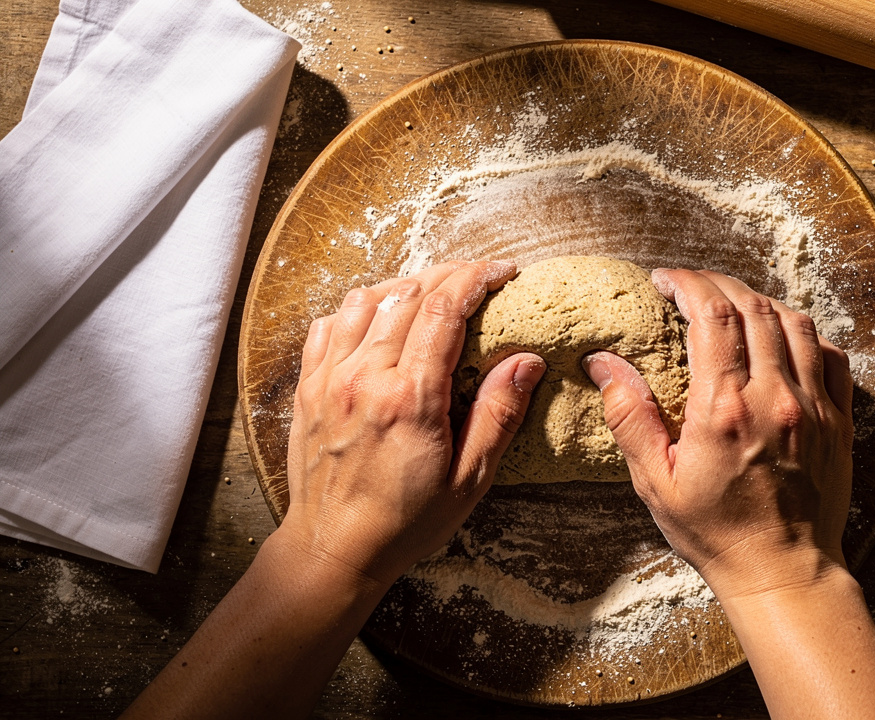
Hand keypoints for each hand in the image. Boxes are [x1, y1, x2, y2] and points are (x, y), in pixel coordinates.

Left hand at [281, 260, 545, 586]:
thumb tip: (526, 360)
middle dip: (450, 275)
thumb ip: (498, 415)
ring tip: (433, 293)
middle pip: (409, 294)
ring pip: (366, 299)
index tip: (500, 273)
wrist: (334, 549)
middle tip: (477, 277)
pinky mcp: (308, 387)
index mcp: (410, 400)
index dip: (476, 279)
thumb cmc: (406, 522)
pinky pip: (329, 323)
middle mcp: (364, 379)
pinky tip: (381, 319)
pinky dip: (359, 309)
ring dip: (405, 286)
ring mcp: (329, 379)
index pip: (445, 310)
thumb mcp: (470, 480)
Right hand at [582, 268, 854, 600]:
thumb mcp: (655, 482)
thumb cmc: (716, 533)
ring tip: (732, 305)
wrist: (784, 572)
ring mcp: (813, 406)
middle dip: (718, 283)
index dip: (688, 282)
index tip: (667, 280)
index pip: (713, 313)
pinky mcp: (837, 420)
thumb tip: (604, 364)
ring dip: (761, 301)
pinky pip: (831, 354)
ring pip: (795, 321)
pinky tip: (782, 337)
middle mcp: (775, 397)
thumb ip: (630, 417)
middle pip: (753, 306)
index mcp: (725, 407)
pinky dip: (805, 332)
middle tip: (692, 286)